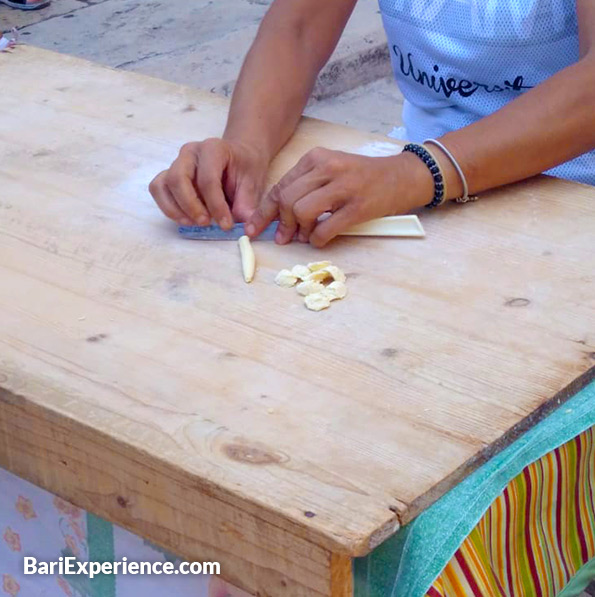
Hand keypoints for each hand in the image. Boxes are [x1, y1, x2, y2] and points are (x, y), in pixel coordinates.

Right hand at [149, 138, 268, 228]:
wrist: (239, 157)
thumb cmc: (245, 168)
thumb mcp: (253, 184)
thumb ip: (247, 205)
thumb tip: (244, 228)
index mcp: (213, 148)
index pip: (208, 179)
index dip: (216, 206)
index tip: (226, 225)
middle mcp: (190, 152)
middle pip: (179, 179)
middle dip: (191, 206)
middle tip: (206, 223)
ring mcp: (177, 162)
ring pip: (164, 185)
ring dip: (176, 209)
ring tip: (195, 223)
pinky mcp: (169, 174)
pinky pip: (158, 190)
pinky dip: (168, 207)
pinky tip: (185, 219)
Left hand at [246, 148, 433, 246]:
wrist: (401, 177)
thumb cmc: (362, 177)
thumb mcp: (331, 170)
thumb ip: (305, 186)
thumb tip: (278, 215)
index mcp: (316, 158)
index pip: (281, 186)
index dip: (264, 211)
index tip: (255, 228)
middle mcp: (327, 168)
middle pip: (287, 200)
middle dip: (280, 224)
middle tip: (283, 238)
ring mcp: (343, 187)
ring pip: (301, 212)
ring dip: (299, 231)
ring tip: (306, 237)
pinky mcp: (357, 207)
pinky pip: (325, 229)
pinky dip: (318, 240)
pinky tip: (321, 240)